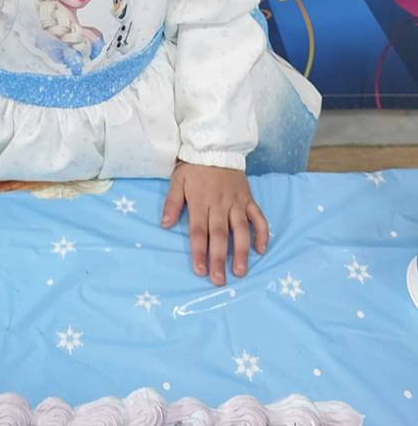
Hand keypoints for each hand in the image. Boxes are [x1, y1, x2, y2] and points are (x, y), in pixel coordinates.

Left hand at [161, 161, 267, 284]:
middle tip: (219, 280)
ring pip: (241, 229)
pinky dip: (262, 233)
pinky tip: (261, 249)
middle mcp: (220, 204)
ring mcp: (237, 202)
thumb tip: (165, 225)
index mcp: (200, 201)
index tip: (200, 270)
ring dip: (241, 251)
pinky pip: (258, 217)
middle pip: (219, 234)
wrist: (216, 145)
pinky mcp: (249, 198)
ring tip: (240, 271)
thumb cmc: (194, 166)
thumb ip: (172, 202)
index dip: (199, 251)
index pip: (199, 231)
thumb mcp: (177, 180)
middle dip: (219, 258)